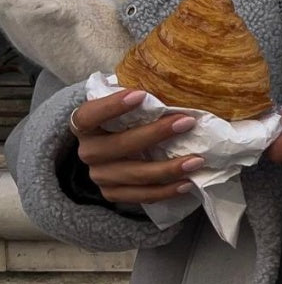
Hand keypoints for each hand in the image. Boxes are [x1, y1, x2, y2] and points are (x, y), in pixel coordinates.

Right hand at [70, 89, 204, 205]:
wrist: (106, 151)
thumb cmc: (120, 122)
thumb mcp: (120, 107)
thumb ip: (134, 99)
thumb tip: (170, 87)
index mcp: (83, 125)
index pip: (90, 115)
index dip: (112, 106)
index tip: (140, 94)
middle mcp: (88, 152)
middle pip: (121, 145)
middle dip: (156, 134)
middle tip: (187, 122)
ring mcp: (100, 176)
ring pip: (135, 174)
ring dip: (169, 168)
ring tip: (196, 160)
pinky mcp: (112, 194)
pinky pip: (141, 196)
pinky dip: (166, 191)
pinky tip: (187, 183)